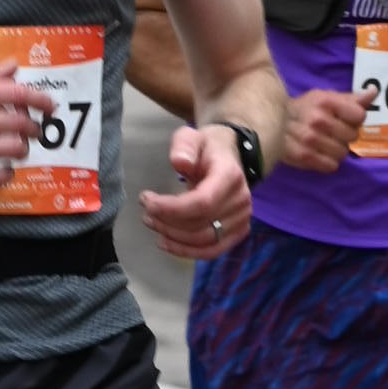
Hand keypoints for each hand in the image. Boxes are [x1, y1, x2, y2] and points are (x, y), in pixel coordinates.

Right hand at [0, 64, 40, 190]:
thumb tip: (14, 67)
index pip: (14, 94)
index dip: (39, 100)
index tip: (49, 106)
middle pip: (20, 123)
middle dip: (33, 128)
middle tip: (31, 131)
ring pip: (15, 148)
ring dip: (22, 149)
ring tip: (15, 149)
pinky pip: (2, 174)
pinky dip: (8, 172)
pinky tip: (1, 167)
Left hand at [142, 121, 253, 260]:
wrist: (228, 159)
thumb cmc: (206, 149)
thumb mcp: (192, 137)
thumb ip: (184, 145)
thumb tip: (180, 162)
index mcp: (230, 176)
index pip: (202, 202)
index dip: (172, 209)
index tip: (148, 202)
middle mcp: (241, 201)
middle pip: (200, 224)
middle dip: (167, 222)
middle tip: (146, 212)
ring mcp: (242, 219)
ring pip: (204, 240)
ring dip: (173, 237)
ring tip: (152, 223)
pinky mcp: (238, 232)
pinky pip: (212, 250)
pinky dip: (187, 251)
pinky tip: (166, 242)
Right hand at [281, 83, 370, 173]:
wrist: (270, 122)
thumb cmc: (303, 109)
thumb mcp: (324, 97)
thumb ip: (350, 98)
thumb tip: (374, 91)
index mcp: (326, 101)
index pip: (359, 116)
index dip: (354, 119)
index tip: (343, 119)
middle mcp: (318, 119)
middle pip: (352, 136)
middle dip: (344, 135)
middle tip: (330, 132)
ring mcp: (310, 139)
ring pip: (343, 153)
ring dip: (336, 150)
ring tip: (323, 143)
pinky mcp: (304, 157)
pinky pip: (331, 166)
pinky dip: (327, 162)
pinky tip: (318, 153)